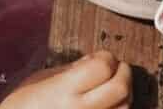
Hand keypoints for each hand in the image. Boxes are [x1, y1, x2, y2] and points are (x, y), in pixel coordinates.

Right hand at [0, 52, 132, 108]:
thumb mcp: (38, 82)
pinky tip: (108, 107)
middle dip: (123, 73)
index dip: (107, 58)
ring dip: (124, 96)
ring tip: (112, 92)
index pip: (103, 65)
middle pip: (121, 87)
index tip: (102, 59)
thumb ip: (70, 70)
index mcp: (63, 91)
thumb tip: (96, 59)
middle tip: (116, 70)